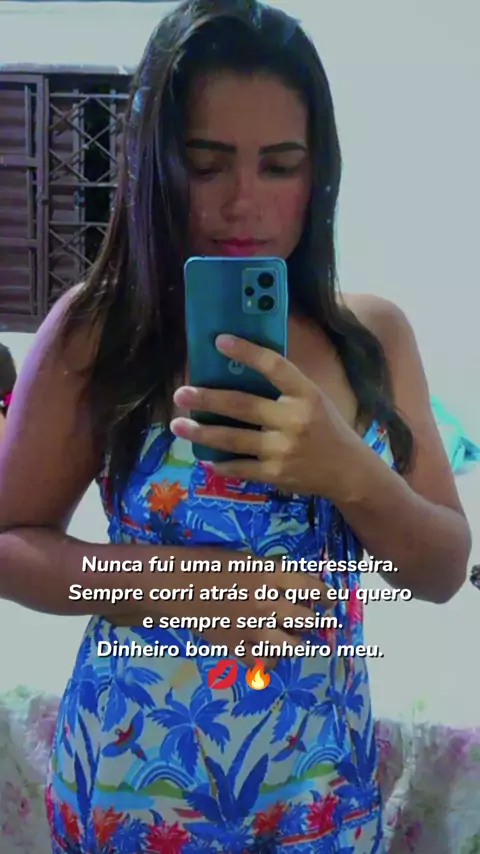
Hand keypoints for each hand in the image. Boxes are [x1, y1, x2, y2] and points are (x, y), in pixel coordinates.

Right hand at [110, 548, 332, 666]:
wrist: (172, 584)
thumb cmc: (206, 563)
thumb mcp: (245, 560)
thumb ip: (272, 574)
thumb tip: (295, 587)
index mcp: (272, 576)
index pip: (315, 590)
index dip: (325, 597)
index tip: (328, 601)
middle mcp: (269, 604)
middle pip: (308, 621)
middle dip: (311, 621)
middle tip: (309, 620)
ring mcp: (253, 629)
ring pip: (291, 646)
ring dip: (292, 641)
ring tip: (287, 637)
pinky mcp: (236, 647)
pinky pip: (263, 663)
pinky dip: (267, 659)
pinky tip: (264, 651)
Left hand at [171, 334, 359, 498]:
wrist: (349, 471)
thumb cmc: (327, 428)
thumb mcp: (314, 400)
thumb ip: (284, 388)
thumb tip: (239, 369)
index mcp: (307, 394)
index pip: (274, 366)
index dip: (246, 352)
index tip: (219, 341)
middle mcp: (295, 420)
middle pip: (242, 405)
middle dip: (207, 398)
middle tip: (181, 393)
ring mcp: (283, 449)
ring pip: (232, 439)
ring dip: (201, 432)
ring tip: (178, 425)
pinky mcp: (275, 474)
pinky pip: (239, 467)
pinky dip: (219, 463)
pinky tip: (203, 455)